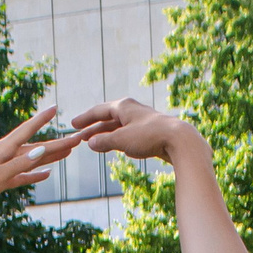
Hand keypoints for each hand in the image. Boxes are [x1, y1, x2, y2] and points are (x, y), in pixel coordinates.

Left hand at [0, 105, 92, 216]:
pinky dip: (35, 175)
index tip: (55, 108)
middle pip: (35, 147)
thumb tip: (42, 149)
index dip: (41, 119)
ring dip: (50, 157)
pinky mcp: (1, 181)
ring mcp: (3, 168)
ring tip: (67, 152)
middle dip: (56, 143)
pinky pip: (23, 176)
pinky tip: (47, 174)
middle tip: (77, 139)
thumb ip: (19, 164)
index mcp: (2, 150)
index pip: (26, 130)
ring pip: (32, 160)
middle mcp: (4, 155)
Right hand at [69, 97, 200, 163]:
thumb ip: (103, 141)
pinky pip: (127, 134)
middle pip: (107, 119)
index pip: (98, 110)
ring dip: (104, 135)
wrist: (179, 140)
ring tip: (93, 143)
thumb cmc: (149, 136)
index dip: (85, 119)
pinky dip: (117, 139)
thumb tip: (90, 143)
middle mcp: (131, 110)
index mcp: (122, 106)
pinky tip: (114, 146)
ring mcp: (141, 120)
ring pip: (117, 127)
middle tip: (80, 137)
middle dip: (93, 128)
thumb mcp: (121, 140)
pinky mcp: (149, 131)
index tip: (73, 125)